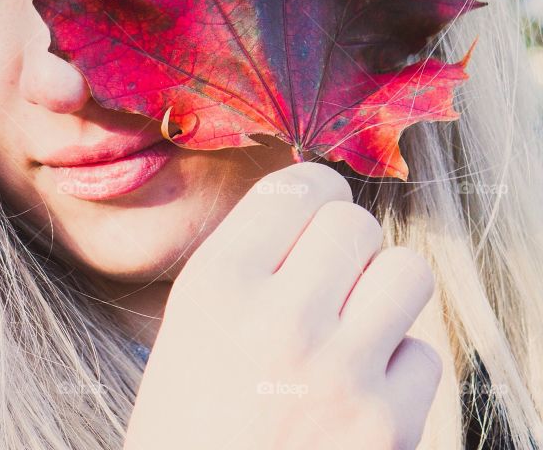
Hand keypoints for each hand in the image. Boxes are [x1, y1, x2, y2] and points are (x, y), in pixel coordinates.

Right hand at [123, 161, 441, 449]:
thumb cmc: (188, 417)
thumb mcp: (193, 320)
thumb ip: (250, 258)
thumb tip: (316, 205)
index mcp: (218, 282)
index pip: (298, 187)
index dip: (314, 191)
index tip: (315, 210)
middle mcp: (280, 318)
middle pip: (355, 223)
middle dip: (346, 242)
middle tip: (330, 272)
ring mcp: (340, 373)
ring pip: (407, 271)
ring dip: (383, 288)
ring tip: (356, 316)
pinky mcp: (387, 427)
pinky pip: (424, 353)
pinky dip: (397, 365)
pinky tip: (361, 384)